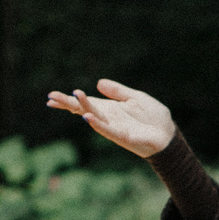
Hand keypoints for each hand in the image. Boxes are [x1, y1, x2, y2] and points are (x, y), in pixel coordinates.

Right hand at [46, 79, 173, 157]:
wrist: (167, 134)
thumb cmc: (152, 117)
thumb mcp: (135, 97)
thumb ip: (118, 91)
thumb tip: (98, 83)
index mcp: (109, 108)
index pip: (85, 103)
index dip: (69, 100)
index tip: (51, 96)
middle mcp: (108, 118)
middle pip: (83, 109)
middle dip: (68, 103)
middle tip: (51, 97)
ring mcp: (114, 127)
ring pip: (94, 117)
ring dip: (83, 107)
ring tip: (73, 97)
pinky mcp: (122, 136)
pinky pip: (107, 130)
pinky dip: (97, 124)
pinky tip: (87, 117)